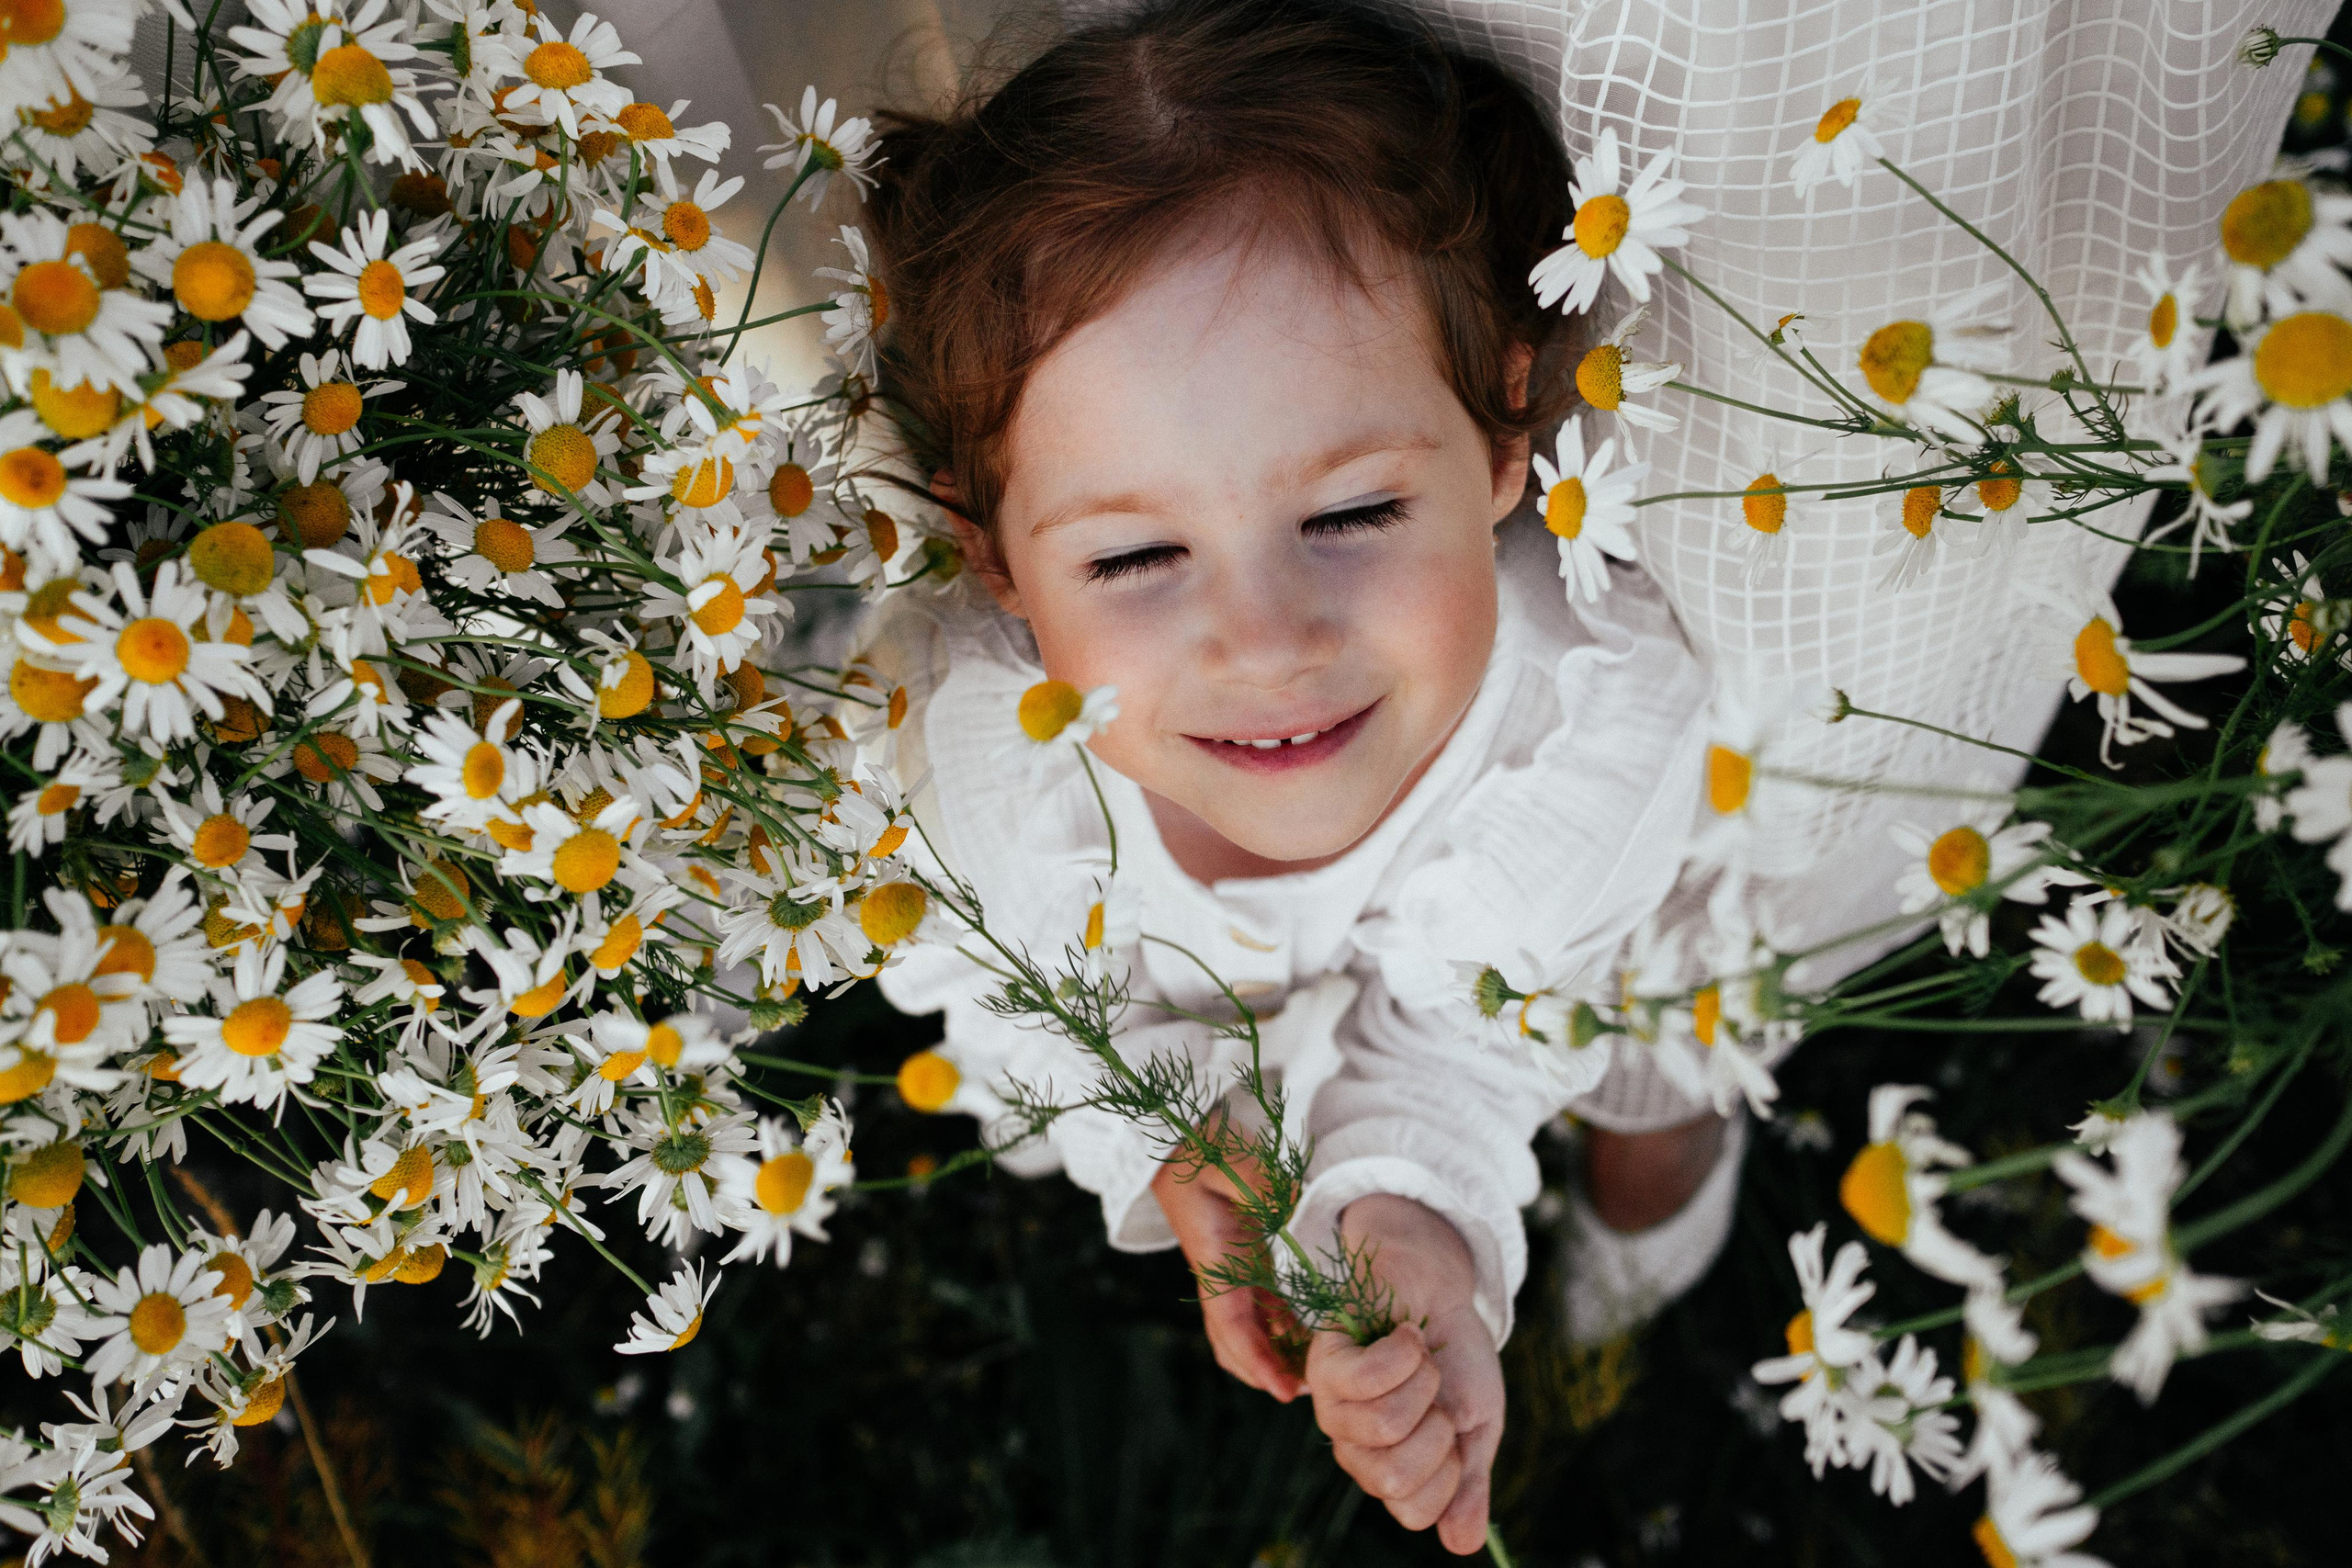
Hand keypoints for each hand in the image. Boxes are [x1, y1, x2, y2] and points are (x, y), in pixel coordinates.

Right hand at [1152, 1145, 1306, 1400]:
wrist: (1178, 1140)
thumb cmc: (1202, 1148)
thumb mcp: (1232, 1161)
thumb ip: (1264, 1184)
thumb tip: (1304, 1206)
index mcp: (1214, 1262)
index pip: (1232, 1327)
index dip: (1257, 1362)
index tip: (1285, 1392)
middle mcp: (1220, 1277)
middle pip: (1237, 1344)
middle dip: (1266, 1373)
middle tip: (1311, 1390)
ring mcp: (1231, 1273)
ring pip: (1250, 1332)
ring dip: (1277, 1356)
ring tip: (1319, 1371)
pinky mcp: (1243, 1264)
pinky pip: (1262, 1309)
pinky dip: (1284, 1330)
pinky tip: (1315, 1333)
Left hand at [1305, 1196, 1501, 1555]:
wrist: (1437, 1286)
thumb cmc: (1455, 1358)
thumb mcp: (1476, 1427)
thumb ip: (1468, 1485)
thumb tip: (1463, 1547)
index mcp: (1390, 1471)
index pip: (1414, 1510)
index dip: (1451, 1473)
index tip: (1456, 1432)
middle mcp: (1354, 1448)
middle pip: (1395, 1477)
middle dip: (1437, 1427)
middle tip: (1435, 1390)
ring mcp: (1334, 1407)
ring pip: (1383, 1426)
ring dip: (1424, 1381)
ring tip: (1419, 1357)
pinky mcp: (1326, 1361)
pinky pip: (1367, 1378)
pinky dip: (1405, 1351)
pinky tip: (1407, 1334)